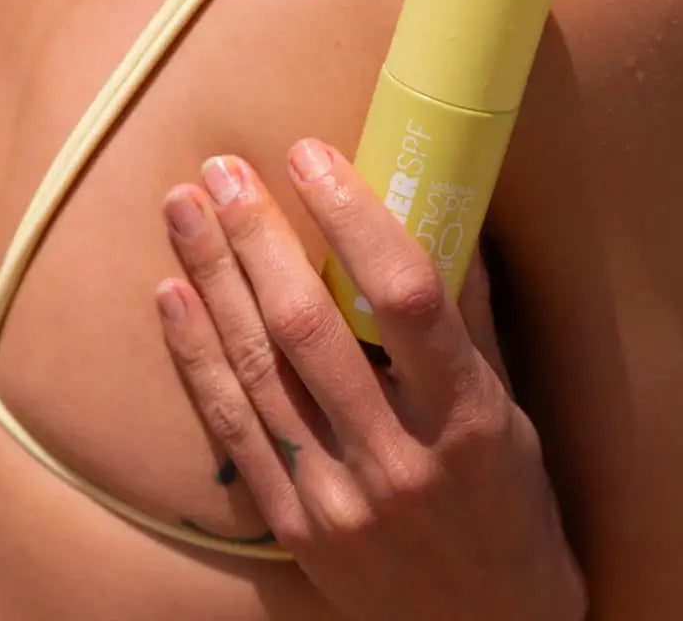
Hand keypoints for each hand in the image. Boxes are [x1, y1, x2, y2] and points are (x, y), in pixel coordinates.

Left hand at [156, 138, 586, 620]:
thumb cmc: (510, 504)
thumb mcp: (509, 409)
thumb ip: (470, 318)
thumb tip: (445, 220)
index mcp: (467, 415)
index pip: (405, 297)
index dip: (354, 219)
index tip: (314, 157)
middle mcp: (399, 456)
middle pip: (310, 327)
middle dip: (258, 238)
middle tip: (225, 170)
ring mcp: (337, 497)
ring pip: (259, 370)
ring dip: (214, 281)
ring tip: (184, 208)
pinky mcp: (295, 526)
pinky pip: (233, 430)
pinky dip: (197, 357)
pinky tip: (172, 296)